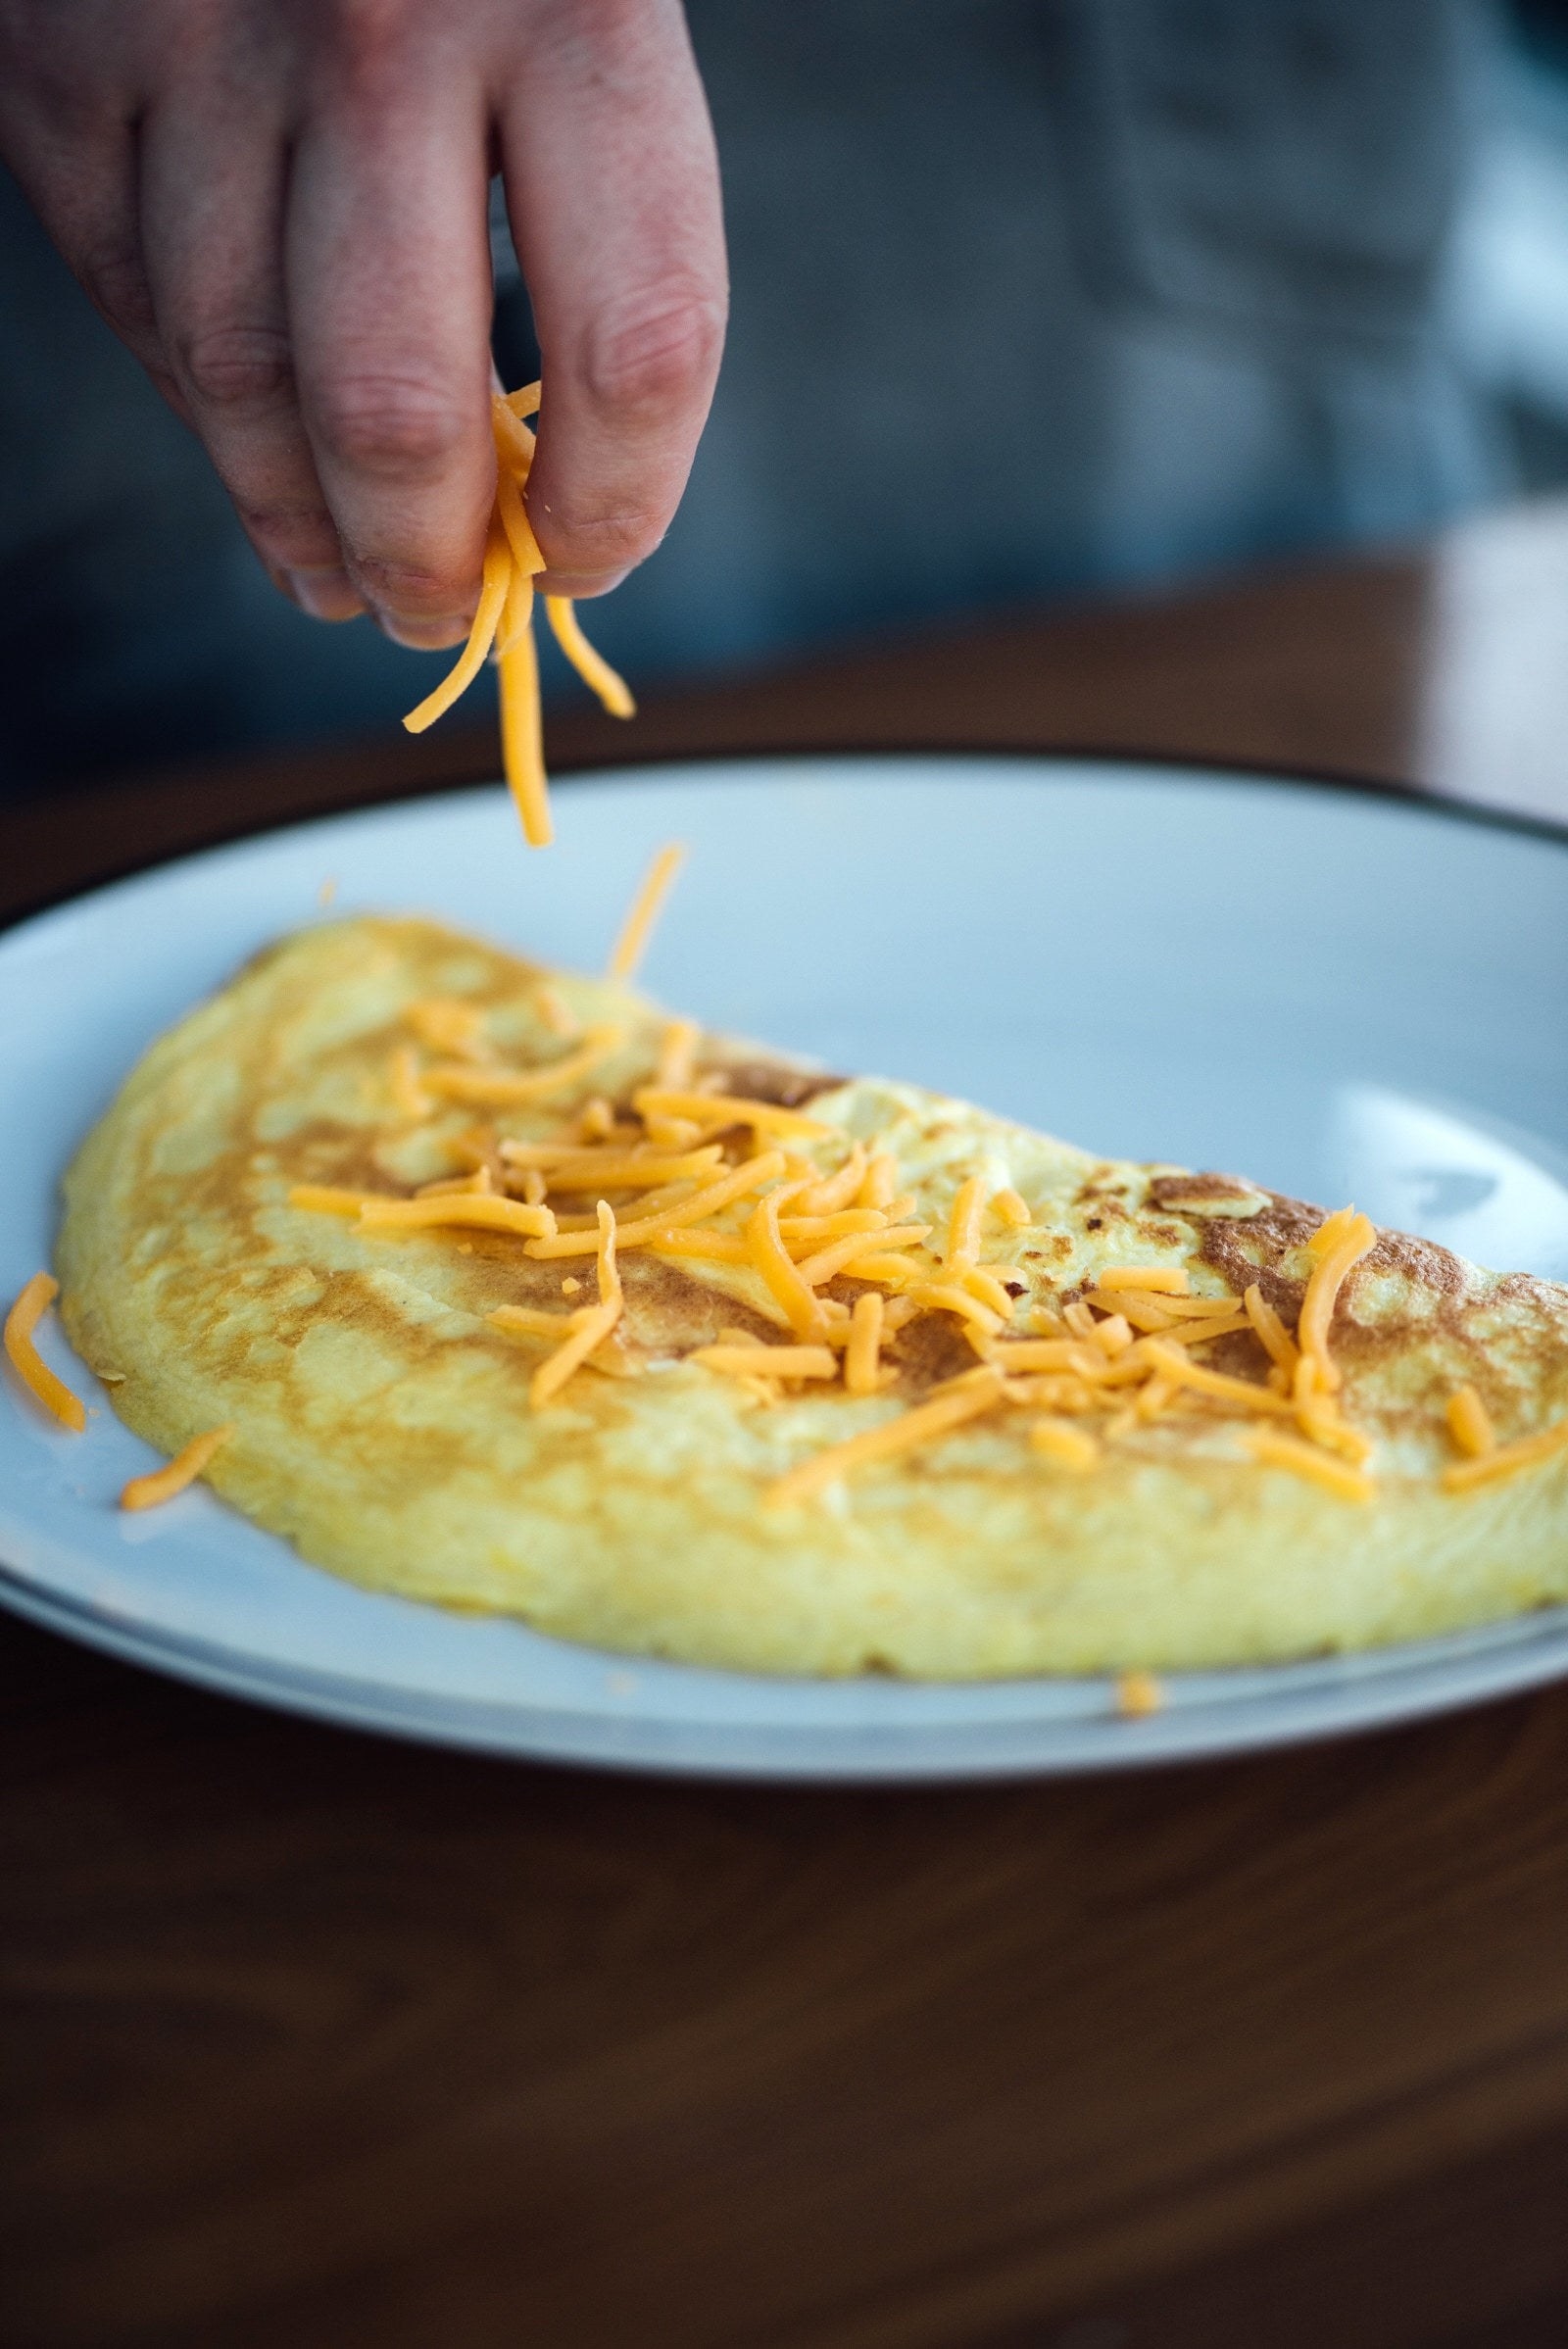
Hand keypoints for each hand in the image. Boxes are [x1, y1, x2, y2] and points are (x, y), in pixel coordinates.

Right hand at [0, 0, 725, 645]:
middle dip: (428, 557)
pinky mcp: (63, 70)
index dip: (618, 501)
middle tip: (442, 612)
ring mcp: (199, 45)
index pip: (635, 343)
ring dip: (303, 524)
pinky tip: (260, 476)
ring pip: (243, 382)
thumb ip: (601, 203)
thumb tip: (557, 470)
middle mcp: (379, 23)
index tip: (591, 558)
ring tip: (349, 584)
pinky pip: (139, 309)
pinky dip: (205, 423)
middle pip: (399, 405)